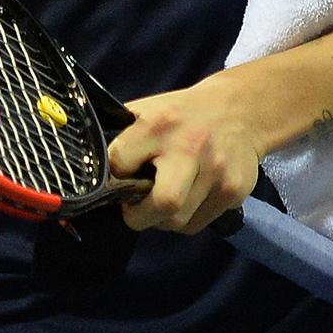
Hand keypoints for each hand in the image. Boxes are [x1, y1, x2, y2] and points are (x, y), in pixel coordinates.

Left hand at [104, 74, 262, 234]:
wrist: (240, 109)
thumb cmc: (181, 114)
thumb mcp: (147, 112)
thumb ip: (123, 137)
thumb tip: (93, 170)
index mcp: (157, 125)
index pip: (119, 165)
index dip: (114, 178)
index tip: (120, 178)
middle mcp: (190, 148)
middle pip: (163, 204)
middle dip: (140, 216)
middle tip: (135, 209)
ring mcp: (217, 172)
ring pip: (179, 222)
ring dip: (163, 219)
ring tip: (163, 198)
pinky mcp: (235, 191)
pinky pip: (199, 223)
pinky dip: (186, 218)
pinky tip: (188, 197)